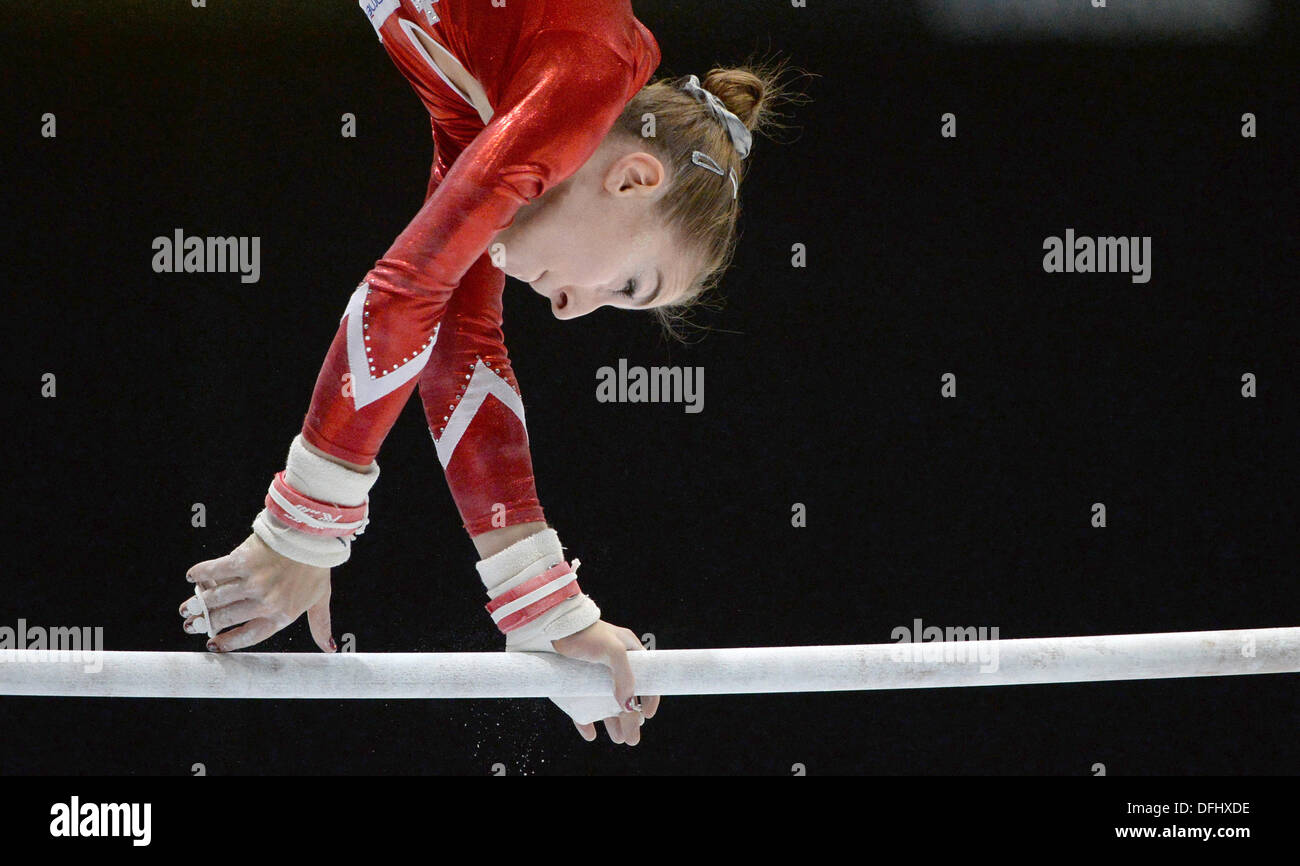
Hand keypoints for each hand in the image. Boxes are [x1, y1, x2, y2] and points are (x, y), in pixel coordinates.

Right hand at [181, 533, 335, 652]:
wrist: (312, 535)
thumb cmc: (316, 567)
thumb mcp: (321, 598)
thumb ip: (319, 624)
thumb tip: (329, 648)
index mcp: (282, 614)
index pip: (250, 635)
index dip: (229, 641)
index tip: (212, 645)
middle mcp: (265, 602)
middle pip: (227, 618)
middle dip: (205, 623)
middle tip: (191, 624)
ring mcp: (253, 581)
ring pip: (217, 598)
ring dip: (197, 604)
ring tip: (187, 608)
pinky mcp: (243, 560)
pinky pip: (214, 571)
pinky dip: (200, 574)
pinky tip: (192, 577)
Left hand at [551, 621, 659, 745]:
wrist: (552, 627)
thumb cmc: (586, 633)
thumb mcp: (613, 650)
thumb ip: (624, 676)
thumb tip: (629, 706)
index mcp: (627, 653)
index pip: (646, 678)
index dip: (649, 698)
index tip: (647, 716)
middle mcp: (612, 666)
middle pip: (626, 697)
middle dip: (630, 719)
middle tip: (632, 740)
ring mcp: (592, 676)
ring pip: (605, 705)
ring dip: (613, 723)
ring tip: (618, 739)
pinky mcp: (573, 684)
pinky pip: (581, 707)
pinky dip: (587, 722)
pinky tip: (591, 734)